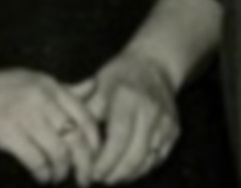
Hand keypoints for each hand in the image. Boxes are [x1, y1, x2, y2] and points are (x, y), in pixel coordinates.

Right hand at [0, 68, 100, 183]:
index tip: (94, 158)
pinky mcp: (8, 132)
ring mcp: (24, 113)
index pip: (86, 116)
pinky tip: (41, 178)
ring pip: (59, 153)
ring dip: (61, 172)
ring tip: (57, 178)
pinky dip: (43, 174)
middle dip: (85, 164)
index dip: (94, 143)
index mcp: (49, 84)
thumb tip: (93, 87)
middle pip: (77, 138)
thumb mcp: (31, 81)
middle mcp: (41, 96)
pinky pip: (37, 161)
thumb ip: (62, 89)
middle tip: (84, 179)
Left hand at [75, 51, 178, 183]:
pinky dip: (142, 169)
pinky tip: (127, 170)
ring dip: (127, 175)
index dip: (104, 161)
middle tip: (97, 180)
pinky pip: (158, 158)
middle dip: (114, 174)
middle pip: (134, 155)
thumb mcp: (97, 85)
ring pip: (147, 161)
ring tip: (110, 177)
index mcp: (127, 98)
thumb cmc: (119, 77)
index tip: (90, 173)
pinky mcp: (174, 131)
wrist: (154, 64)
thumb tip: (66, 136)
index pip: (118, 139)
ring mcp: (165, 122)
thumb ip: (84, 110)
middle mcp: (150, 111)